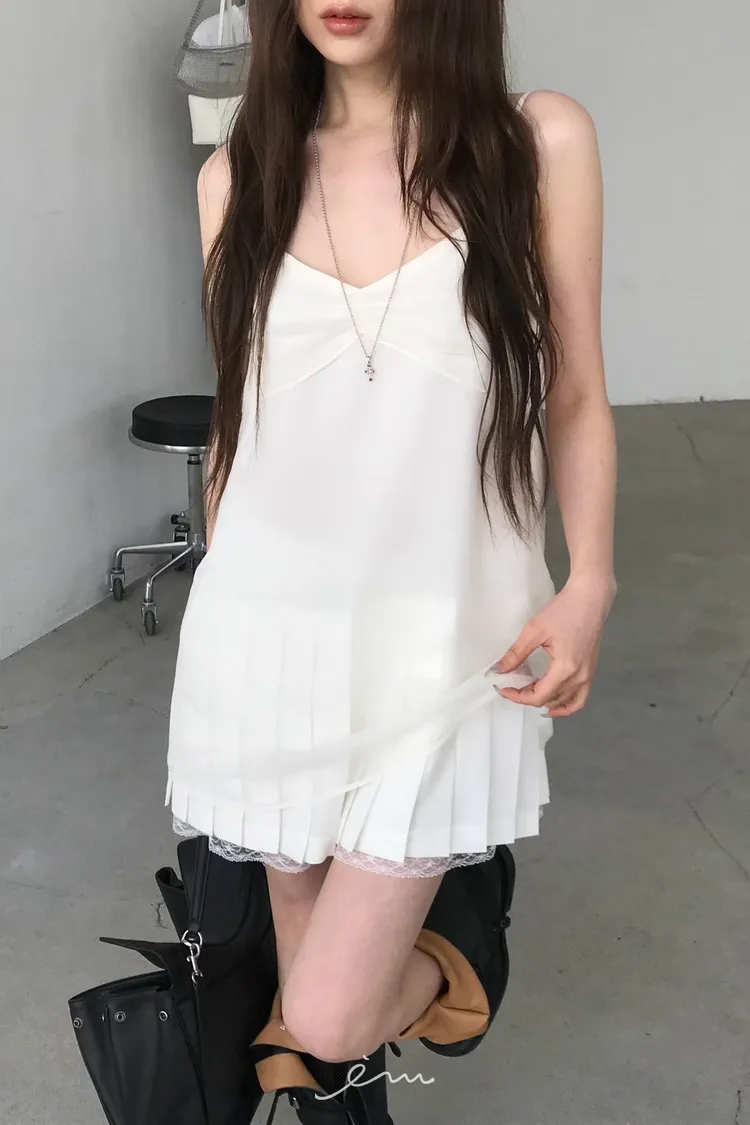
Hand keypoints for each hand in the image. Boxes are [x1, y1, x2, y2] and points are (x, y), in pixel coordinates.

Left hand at [493, 574, 615, 717]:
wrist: (591, 597)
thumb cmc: (564, 610)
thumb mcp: (535, 630)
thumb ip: (516, 654)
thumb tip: (498, 670)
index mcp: (565, 669)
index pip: (538, 696)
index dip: (517, 696)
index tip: (502, 687)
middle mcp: (579, 678)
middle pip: (549, 700)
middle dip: (526, 696)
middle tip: (510, 683)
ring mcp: (588, 676)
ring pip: (565, 702)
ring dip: (544, 700)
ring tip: (527, 691)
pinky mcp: (591, 670)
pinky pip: (580, 698)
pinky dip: (566, 705)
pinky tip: (552, 703)